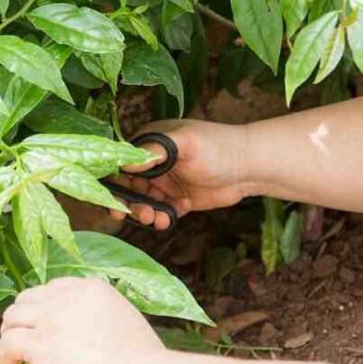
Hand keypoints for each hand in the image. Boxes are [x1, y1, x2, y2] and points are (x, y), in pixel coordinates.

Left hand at [0, 277, 165, 363]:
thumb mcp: (123, 326)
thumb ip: (100, 323)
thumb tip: (84, 339)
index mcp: (94, 289)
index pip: (55, 288)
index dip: (45, 308)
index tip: (45, 326)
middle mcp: (69, 296)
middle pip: (30, 298)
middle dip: (24, 318)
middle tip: (25, 339)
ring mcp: (51, 318)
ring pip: (13, 316)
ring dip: (10, 334)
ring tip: (14, 354)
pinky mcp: (39, 343)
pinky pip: (8, 342)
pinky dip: (4, 355)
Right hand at [110, 120, 252, 228]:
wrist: (249, 167)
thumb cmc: (218, 147)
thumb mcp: (185, 143)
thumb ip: (156, 151)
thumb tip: (124, 164)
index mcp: (150, 144)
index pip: (121, 163)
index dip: (114, 182)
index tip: (113, 200)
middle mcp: (154, 163)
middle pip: (128, 187)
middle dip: (129, 203)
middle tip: (137, 215)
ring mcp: (165, 182)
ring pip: (143, 202)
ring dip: (144, 213)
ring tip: (155, 219)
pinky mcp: (177, 199)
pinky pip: (160, 212)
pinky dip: (160, 217)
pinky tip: (168, 219)